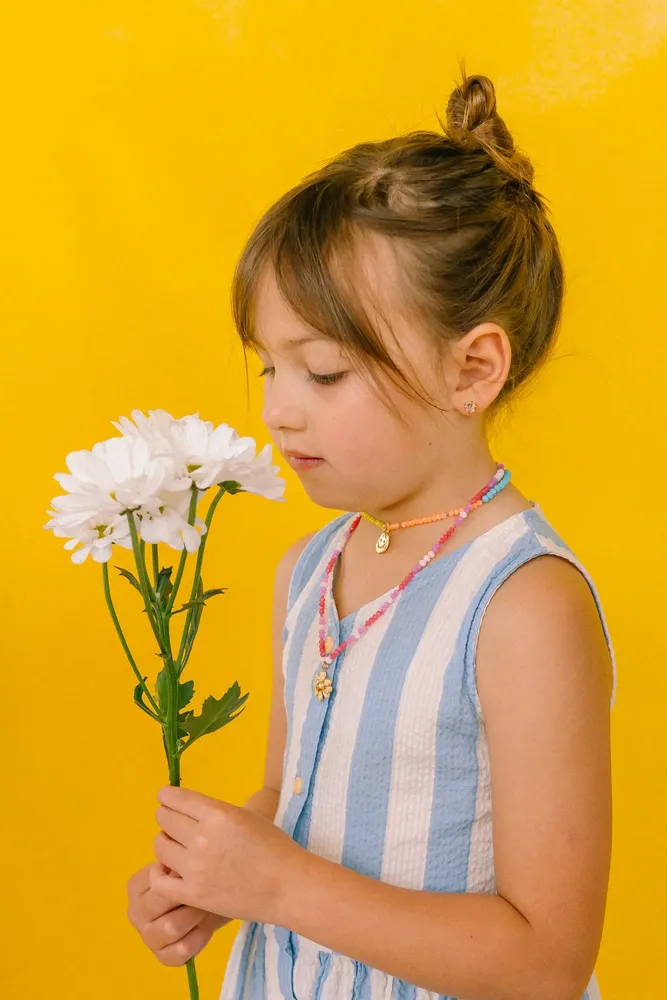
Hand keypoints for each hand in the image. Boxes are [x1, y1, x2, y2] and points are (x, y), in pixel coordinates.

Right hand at [127, 861, 229, 965]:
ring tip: (203, 908)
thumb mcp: (185, 867)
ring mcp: (148, 938)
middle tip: (204, 892)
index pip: (155, 881)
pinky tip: (204, 927)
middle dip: (187, 896)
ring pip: (171, 927)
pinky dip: (198, 937)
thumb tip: (177, 868)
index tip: (191, 876)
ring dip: (193, 916)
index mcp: (136, 887)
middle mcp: (136, 913)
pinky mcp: (163, 956)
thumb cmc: (194, 880)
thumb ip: (177, 866)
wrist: (211, 903)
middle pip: (161, 902)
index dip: (179, 878)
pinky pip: (182, 949)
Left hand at [150, 785, 303, 923]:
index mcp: (218, 814)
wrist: (287, 886)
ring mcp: (195, 868)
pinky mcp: (193, 894)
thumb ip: (214, 812)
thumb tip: (186, 808)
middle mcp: (202, 837)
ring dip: (165, 842)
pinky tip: (169, 870)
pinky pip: (159, 880)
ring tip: (176, 846)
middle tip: (173, 822)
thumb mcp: (245, 816)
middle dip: (167, 817)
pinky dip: (159, 872)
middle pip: (164, 819)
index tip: (166, 797)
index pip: (175, 798)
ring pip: (160, 846)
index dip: (167, 795)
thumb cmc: (272, 846)